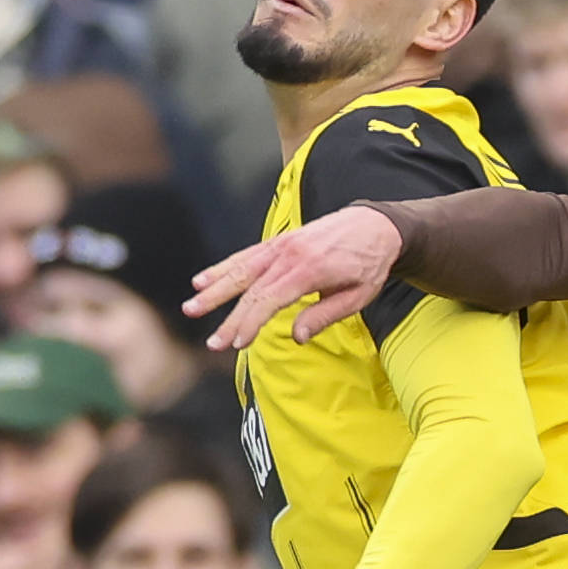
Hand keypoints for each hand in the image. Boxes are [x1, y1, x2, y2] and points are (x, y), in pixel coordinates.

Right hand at [188, 206, 403, 351]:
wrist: (376, 225)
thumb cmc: (369, 264)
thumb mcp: (358, 295)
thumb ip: (325, 315)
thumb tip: (297, 336)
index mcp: (310, 269)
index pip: (270, 299)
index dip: (250, 322)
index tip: (237, 343)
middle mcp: (290, 254)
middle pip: (250, 287)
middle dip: (228, 317)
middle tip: (211, 342)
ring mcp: (281, 244)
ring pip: (240, 268)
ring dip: (214, 289)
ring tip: (191, 307)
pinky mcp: (279, 241)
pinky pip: (246, 255)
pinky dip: (223, 267)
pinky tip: (203, 280)